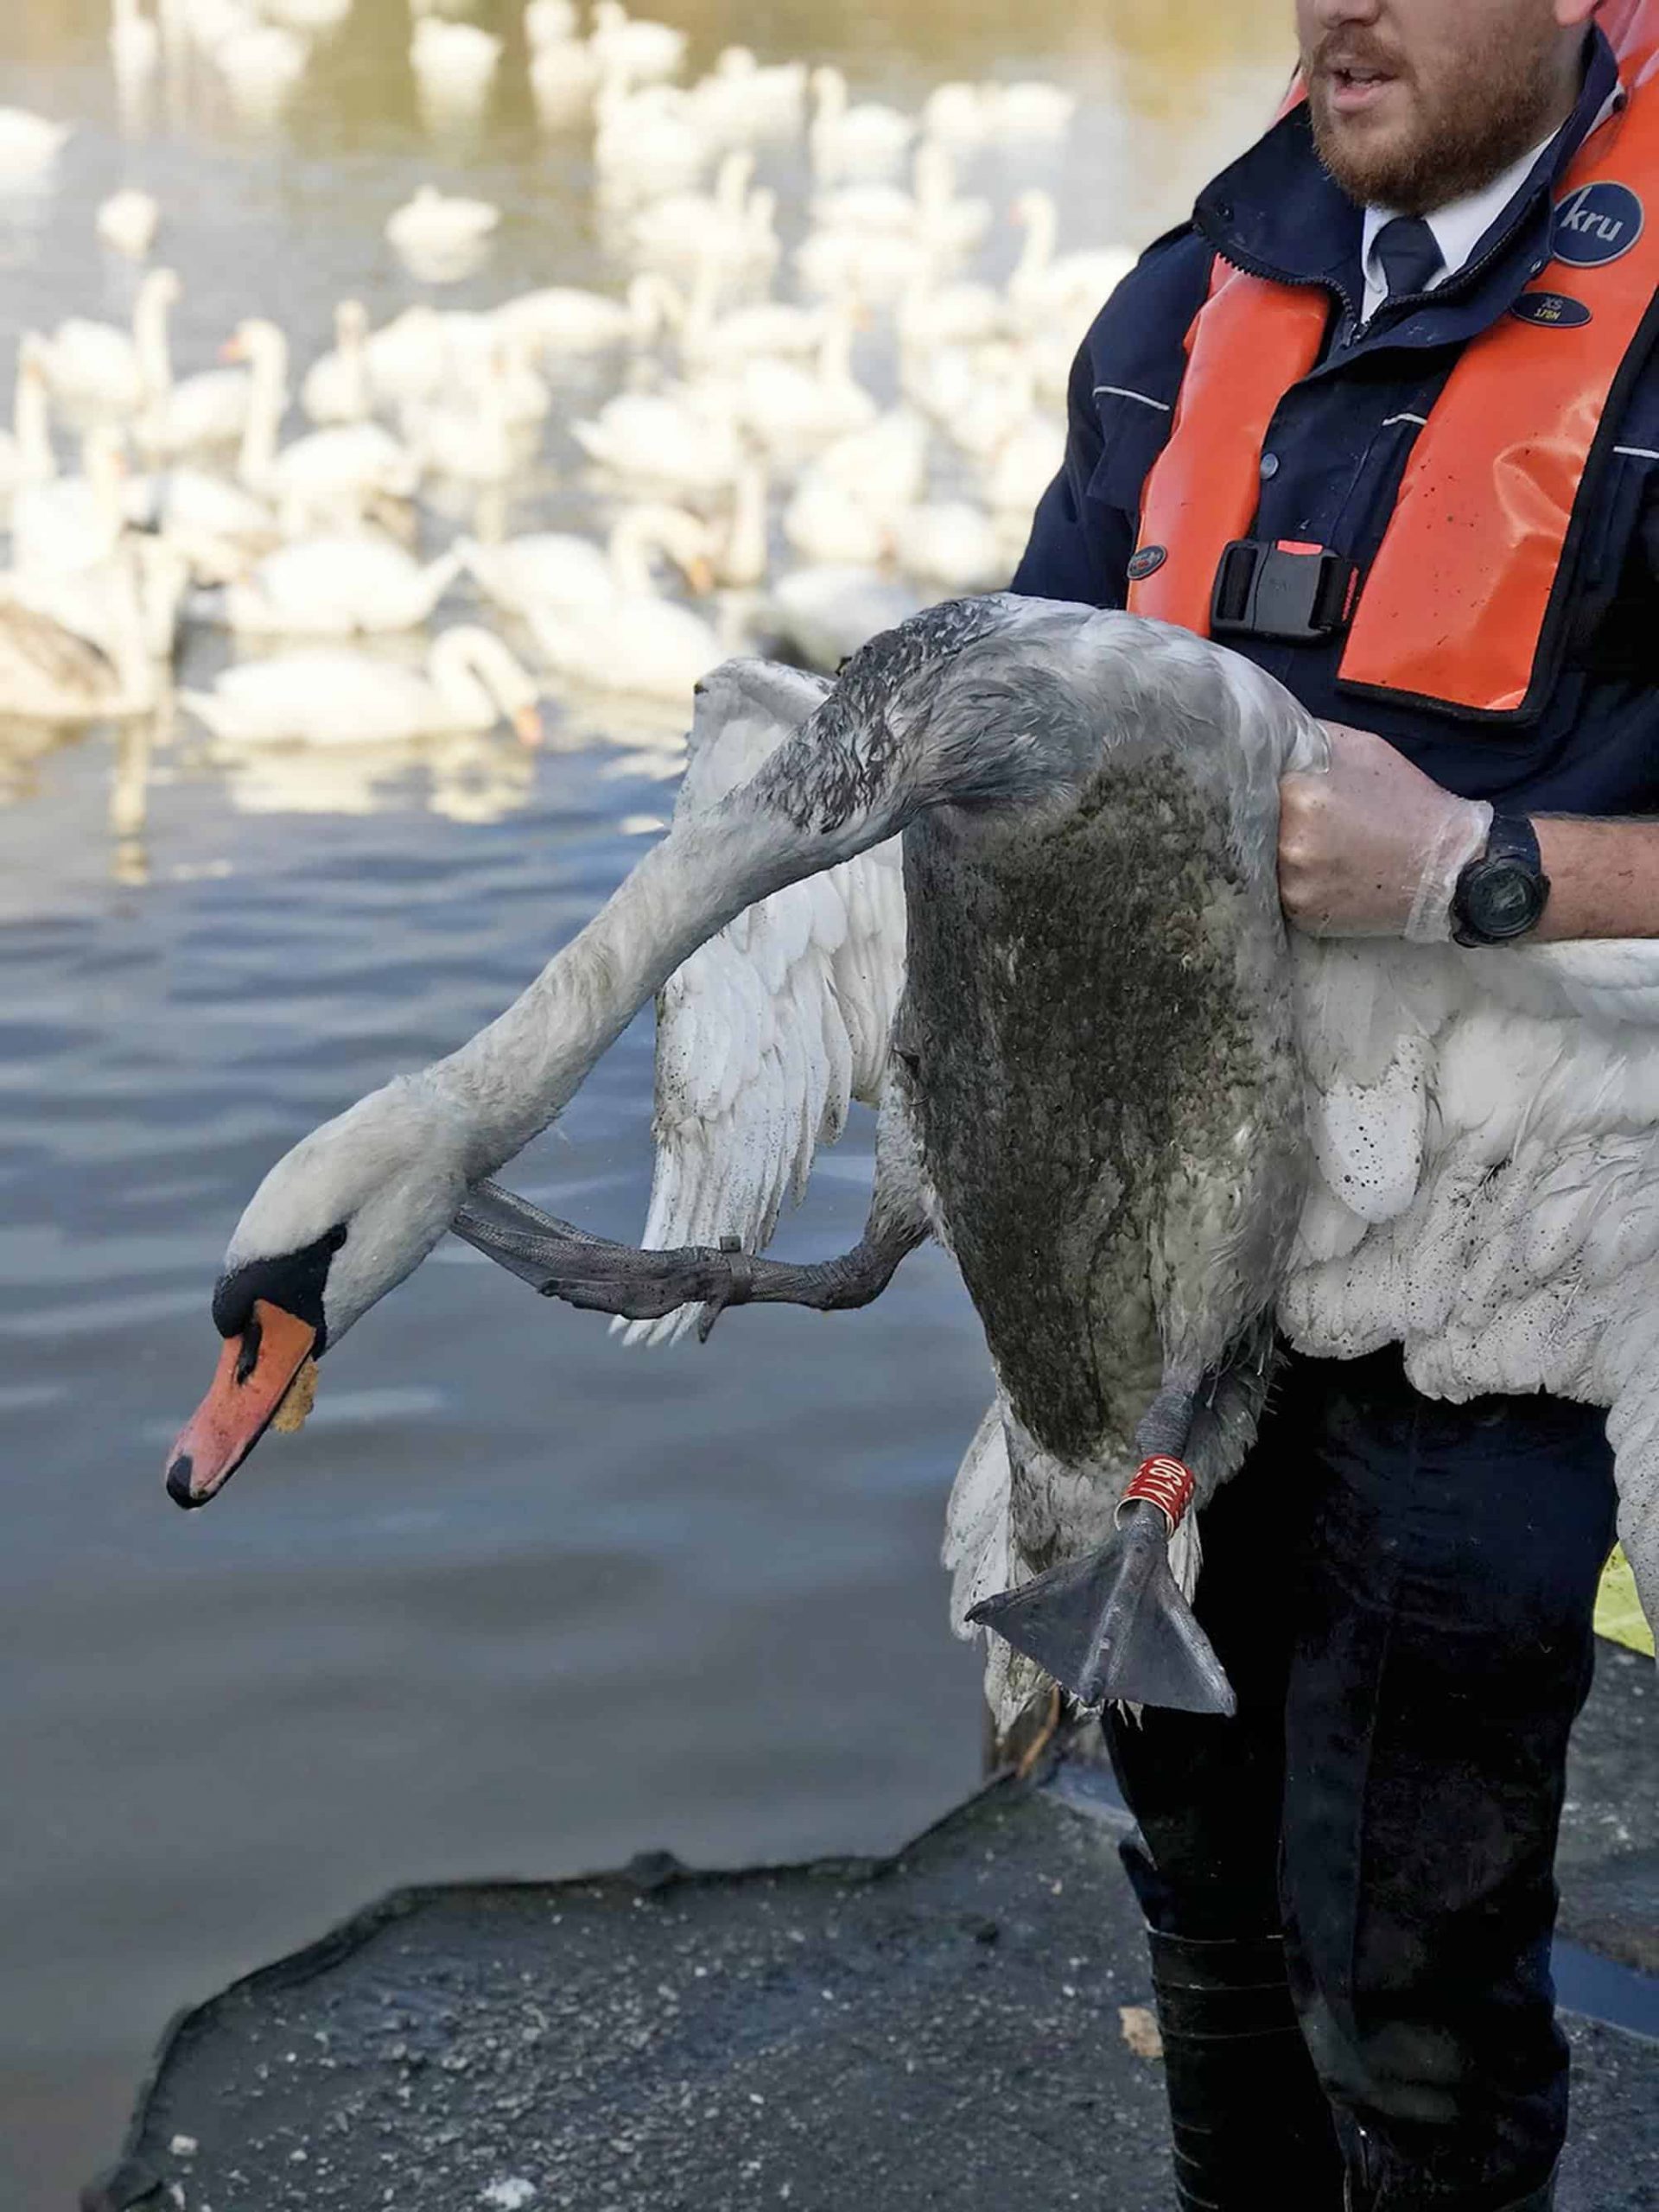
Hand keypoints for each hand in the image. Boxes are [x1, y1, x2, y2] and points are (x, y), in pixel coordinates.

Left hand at [1278, 722, 1493, 939]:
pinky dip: (1295, 881)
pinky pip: (1280, 892)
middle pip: (1257, 824)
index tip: (1274, 788)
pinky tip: (1321, 873)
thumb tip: (1270, 737)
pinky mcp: (1301, 914)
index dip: (1263, 784)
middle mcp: (1291, 842)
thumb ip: (1309, 743)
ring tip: (1314, 847)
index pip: (1255, 783)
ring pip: (1265, 860)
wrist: (1446, 867)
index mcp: (1301, 795)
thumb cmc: (1406, 801)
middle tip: (1301, 821)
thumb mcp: (1362, 749)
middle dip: (1272, 820)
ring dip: (1278, 853)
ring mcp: (1294, 884)